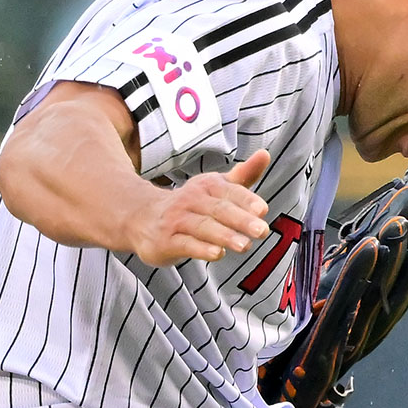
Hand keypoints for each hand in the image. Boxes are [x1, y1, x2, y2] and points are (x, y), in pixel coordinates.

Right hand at [125, 149, 272, 266]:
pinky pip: (185, 244)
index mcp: (207, 186)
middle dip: (241, 220)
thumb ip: (243, 175)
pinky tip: (218, 254)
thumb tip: (265, 154)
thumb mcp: (215, 187)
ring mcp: (177, 221)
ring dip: (225, 236)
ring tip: (245, 245)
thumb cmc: (190, 204)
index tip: (263, 210)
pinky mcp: (166, 241)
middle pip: (219, 210)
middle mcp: (191, 200)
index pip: (230, 191)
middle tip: (261, 230)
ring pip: (203, 227)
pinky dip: (202, 249)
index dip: (247, 200)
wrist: (142, 217)